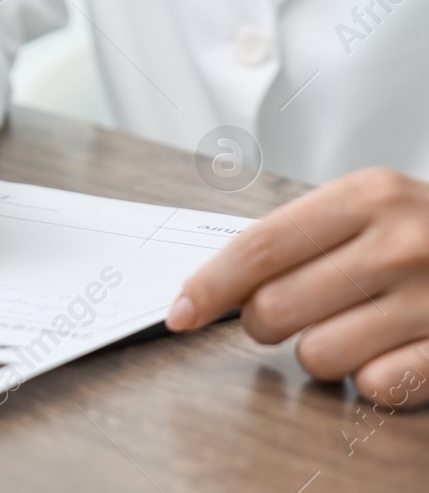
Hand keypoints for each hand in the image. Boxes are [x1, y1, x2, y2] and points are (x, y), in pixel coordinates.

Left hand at [167, 167, 428, 407]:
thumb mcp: (369, 209)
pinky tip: (391, 351)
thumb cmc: (425, 233)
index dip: (208, 287)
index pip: (258, 248)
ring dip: (322, 353)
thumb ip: (297, 239)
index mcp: (367, 195)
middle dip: (267, 324)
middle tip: (297, 314)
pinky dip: (372, 379)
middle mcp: (402, 242)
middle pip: (276, 310)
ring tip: (356, 328)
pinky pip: (375, 387)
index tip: (179, 313)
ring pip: (316, 355)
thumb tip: (211, 288)